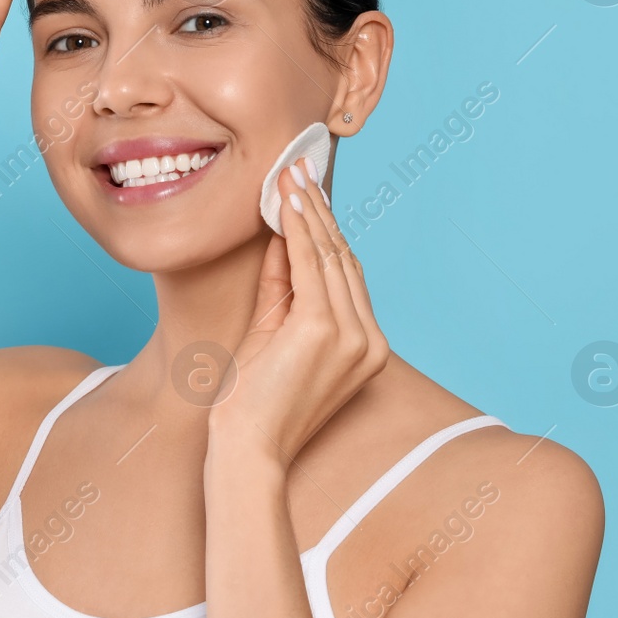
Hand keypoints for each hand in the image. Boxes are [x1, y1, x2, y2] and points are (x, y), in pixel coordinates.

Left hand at [209, 157, 389, 469]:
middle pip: (343, 259)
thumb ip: (280, 287)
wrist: (248, 448)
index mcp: (366, 346)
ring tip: (290, 175)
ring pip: (329, 256)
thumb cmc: (254, 402)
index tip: (306, 192)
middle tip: (299, 169)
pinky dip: (296, 229)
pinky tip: (285, 202)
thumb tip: (278, 238)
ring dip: (308, 211)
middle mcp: (368, 339)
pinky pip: (310, 265)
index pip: (346, 274)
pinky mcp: (325, 330)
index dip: (326, 230)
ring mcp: (352, 335)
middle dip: (319, 210)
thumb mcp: (272, 333)